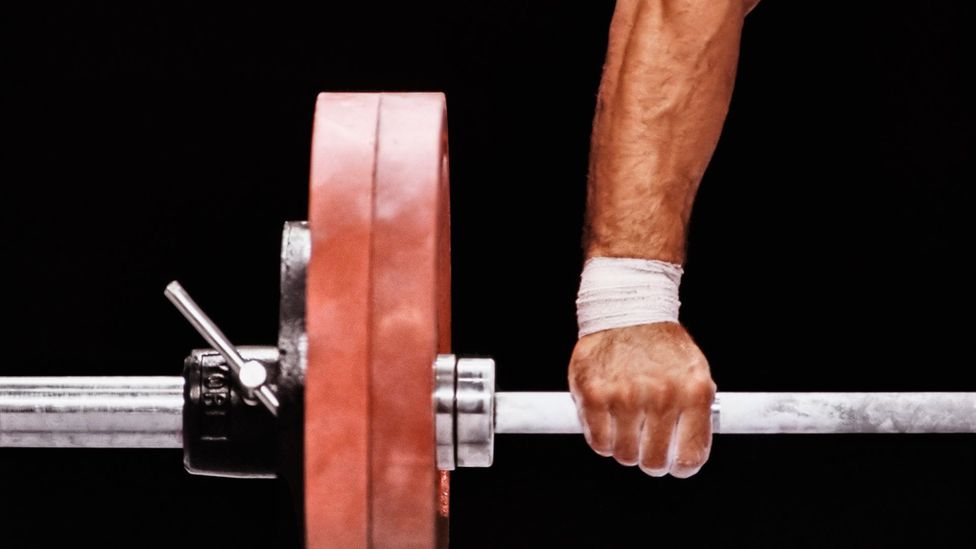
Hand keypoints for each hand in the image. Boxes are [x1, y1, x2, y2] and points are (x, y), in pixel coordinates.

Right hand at [568, 323, 715, 477]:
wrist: (628, 309)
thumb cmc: (661, 345)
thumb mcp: (695, 372)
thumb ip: (696, 413)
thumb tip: (688, 455)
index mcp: (693, 392)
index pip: (690, 457)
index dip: (679, 467)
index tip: (673, 463)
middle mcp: (661, 396)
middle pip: (653, 461)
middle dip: (650, 460)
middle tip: (645, 447)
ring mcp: (625, 396)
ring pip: (624, 454)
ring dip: (625, 448)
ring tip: (626, 428)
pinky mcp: (594, 394)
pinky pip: (598, 442)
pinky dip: (603, 439)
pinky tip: (608, 423)